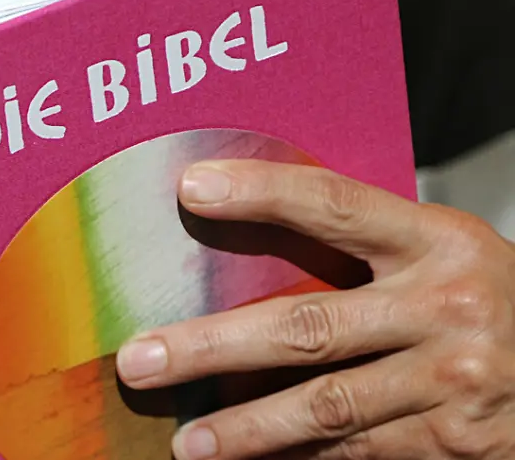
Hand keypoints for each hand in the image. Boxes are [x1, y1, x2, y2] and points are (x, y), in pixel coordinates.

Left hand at [116, 160, 514, 458]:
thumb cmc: (488, 295)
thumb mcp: (440, 249)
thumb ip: (364, 242)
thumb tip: (249, 221)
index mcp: (436, 241)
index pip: (334, 206)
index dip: (261, 194)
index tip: (190, 189)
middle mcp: (444, 308)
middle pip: (307, 326)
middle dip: (213, 346)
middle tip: (142, 360)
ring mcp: (451, 381)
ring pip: (325, 407)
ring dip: (245, 428)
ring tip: (186, 442)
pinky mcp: (454, 444)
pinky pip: (357, 452)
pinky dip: (297, 458)